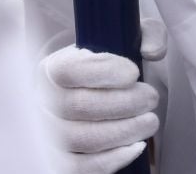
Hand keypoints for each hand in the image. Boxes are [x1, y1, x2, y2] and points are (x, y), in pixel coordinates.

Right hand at [39, 46, 158, 173]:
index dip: (104, 72)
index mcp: (51, 68)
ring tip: (149, 121)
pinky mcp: (60, 161)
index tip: (134, 72)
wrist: (92, 98)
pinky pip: (81, 168)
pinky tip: (136, 146)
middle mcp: (43, 102)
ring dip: (124, 131)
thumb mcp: (125, 40)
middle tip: (151, 98)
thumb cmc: (108, 70)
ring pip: (82, 139)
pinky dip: (112, 160)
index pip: (69, 71)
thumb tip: (153, 51)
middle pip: (78, 107)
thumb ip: (146, 34)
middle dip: (124, 104)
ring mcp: (49, 134)